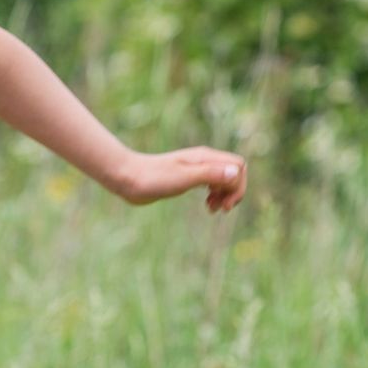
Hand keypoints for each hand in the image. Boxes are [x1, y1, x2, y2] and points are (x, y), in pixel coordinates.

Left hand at [113, 147, 247, 211]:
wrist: (129, 178)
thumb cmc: (154, 179)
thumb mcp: (184, 178)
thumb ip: (210, 174)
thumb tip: (236, 173)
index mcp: (205, 158)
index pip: (238, 166)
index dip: (238, 185)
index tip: (225, 204)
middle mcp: (203, 161)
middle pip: (234, 172)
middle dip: (234, 192)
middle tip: (222, 209)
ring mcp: (196, 169)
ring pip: (224, 179)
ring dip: (225, 195)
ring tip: (212, 209)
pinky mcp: (187, 178)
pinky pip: (212, 184)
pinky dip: (215, 195)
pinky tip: (208, 205)